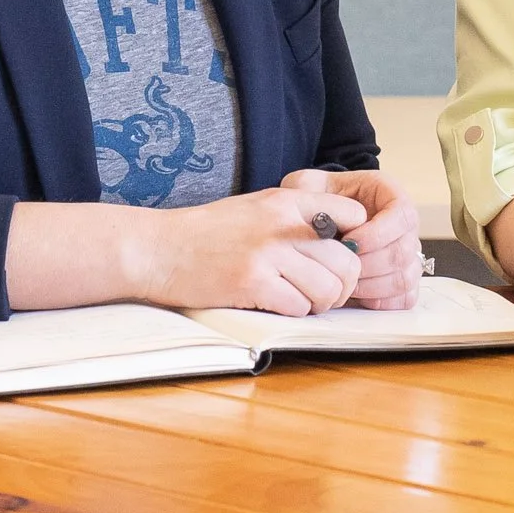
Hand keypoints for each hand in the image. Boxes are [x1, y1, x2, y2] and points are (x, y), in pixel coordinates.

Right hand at [132, 185, 368, 315]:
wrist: (160, 248)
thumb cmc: (208, 231)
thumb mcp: (257, 206)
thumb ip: (297, 217)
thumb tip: (341, 238)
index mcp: (287, 200)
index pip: (353, 215)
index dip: (354, 243)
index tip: (338, 258)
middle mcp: (283, 224)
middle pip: (346, 262)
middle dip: (342, 286)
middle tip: (325, 293)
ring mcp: (268, 254)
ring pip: (327, 289)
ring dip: (319, 303)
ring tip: (299, 300)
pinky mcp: (253, 283)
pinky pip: (299, 307)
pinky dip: (294, 312)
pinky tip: (276, 303)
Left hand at [283, 169, 423, 310]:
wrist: (319, 219)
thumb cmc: (317, 200)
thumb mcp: (308, 184)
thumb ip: (308, 188)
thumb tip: (321, 216)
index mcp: (390, 194)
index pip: (403, 214)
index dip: (379, 233)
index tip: (348, 242)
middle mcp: (404, 225)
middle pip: (405, 251)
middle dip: (370, 265)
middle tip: (341, 268)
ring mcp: (407, 253)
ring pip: (405, 277)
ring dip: (373, 286)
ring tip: (344, 283)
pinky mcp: (401, 278)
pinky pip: (404, 297)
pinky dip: (380, 300)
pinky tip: (355, 294)